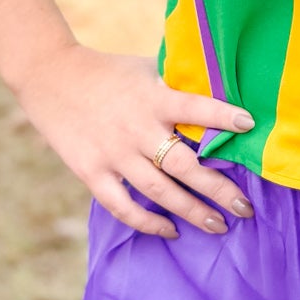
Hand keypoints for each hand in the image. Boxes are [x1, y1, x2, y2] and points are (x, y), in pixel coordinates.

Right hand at [15, 43, 256, 239]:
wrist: (50, 77)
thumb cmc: (109, 72)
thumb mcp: (145, 69)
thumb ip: (176, 85)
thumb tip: (219, 92)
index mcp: (153, 99)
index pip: (195, 107)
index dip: (222, 116)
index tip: (249, 124)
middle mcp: (136, 129)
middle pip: (184, 165)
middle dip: (218, 189)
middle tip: (245, 208)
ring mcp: (114, 154)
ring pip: (160, 192)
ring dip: (192, 212)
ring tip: (219, 225)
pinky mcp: (92, 172)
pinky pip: (123, 207)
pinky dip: (148, 223)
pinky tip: (171, 231)